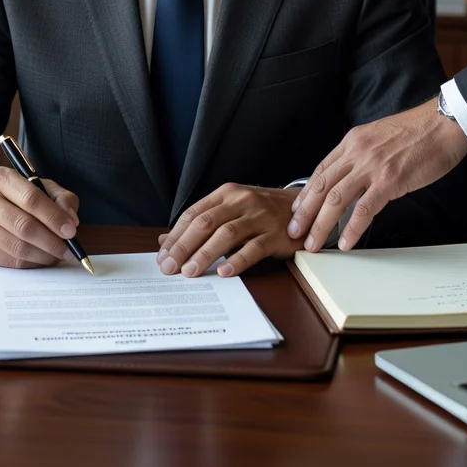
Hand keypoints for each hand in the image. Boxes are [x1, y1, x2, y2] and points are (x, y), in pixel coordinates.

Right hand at [0, 166, 80, 267]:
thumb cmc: (10, 196)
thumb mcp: (36, 185)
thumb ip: (59, 197)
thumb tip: (71, 220)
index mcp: (1, 178)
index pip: (32, 199)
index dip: (54, 217)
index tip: (71, 230)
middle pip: (25, 226)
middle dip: (52, 241)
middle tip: (69, 249)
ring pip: (17, 247)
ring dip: (43, 255)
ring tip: (58, 255)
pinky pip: (9, 261)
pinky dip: (30, 263)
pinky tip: (40, 259)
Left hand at [156, 183, 301, 277]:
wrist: (304, 207)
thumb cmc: (262, 211)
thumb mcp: (231, 210)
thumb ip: (201, 223)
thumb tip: (166, 241)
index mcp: (227, 194)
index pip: (194, 213)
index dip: (176, 236)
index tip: (163, 256)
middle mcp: (241, 201)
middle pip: (206, 222)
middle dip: (184, 246)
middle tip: (169, 268)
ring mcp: (259, 216)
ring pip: (227, 234)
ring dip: (205, 254)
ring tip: (190, 272)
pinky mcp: (276, 234)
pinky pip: (254, 248)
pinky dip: (237, 260)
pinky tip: (224, 272)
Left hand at [287, 97, 466, 251]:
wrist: (443, 123)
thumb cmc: (418, 130)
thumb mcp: (379, 136)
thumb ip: (363, 155)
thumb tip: (354, 176)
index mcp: (352, 141)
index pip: (321, 170)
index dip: (306, 193)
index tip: (297, 210)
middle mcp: (356, 152)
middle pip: (321, 186)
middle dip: (304, 213)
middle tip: (293, 232)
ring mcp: (372, 166)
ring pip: (336, 199)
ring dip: (321, 225)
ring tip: (313, 244)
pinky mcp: (390, 180)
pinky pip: (364, 209)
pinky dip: (352, 229)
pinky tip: (345, 242)